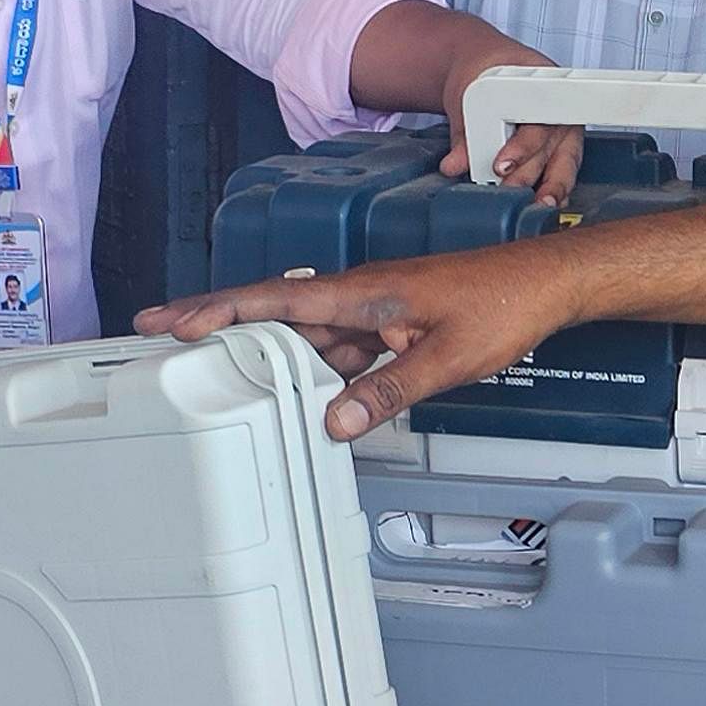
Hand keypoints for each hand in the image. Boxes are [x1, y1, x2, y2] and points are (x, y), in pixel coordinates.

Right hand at [141, 251, 576, 438]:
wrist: (546, 284)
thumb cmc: (505, 305)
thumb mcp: (448, 356)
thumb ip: (390, 389)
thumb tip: (334, 421)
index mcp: (363, 292)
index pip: (274, 298)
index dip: (217, 310)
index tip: (169, 321)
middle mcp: (359, 296)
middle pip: (274, 313)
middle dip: (215, 324)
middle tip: (159, 339)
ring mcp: (373, 310)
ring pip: (304, 335)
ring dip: (261, 352)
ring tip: (211, 374)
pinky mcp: (390, 325)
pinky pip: (337, 349)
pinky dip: (311, 370)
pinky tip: (299, 396)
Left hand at [435, 40, 580, 204]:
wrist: (488, 67)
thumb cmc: (486, 74)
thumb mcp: (468, 94)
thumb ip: (463, 131)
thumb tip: (456, 163)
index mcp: (544, 89)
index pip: (538, 121)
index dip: (521, 147)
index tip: (500, 165)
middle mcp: (560, 113)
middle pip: (552, 150)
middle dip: (528, 176)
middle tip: (505, 190)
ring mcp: (564, 135)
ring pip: (563, 167)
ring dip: (546, 189)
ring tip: (531, 206)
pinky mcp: (560, 153)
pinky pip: (562, 174)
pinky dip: (550, 191)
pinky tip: (541, 204)